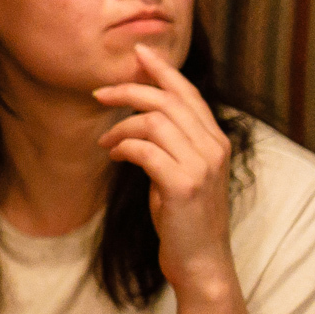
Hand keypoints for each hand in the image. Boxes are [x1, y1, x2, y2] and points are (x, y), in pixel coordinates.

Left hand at [95, 43, 237, 298]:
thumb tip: (140, 117)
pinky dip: (123, 146)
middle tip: (98, 94)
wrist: (200, 260)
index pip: (189, 93)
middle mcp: (214, 147)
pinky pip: (145, 149)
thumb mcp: (182, 172)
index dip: (163, 70)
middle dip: (129, 90)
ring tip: (105, 141)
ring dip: (120, 126)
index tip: (137, 53)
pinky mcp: (183, 184)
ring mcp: (201, 166)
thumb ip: (172, 144)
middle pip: (168, 100)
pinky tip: (114, 155)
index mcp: (216, 141)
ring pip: (153, 121)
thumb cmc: (184, 217)